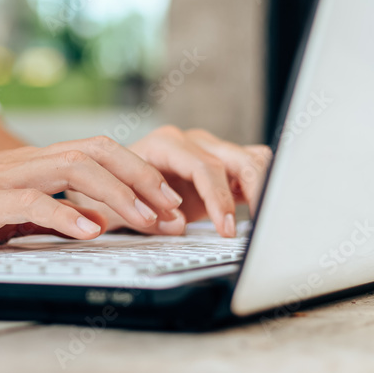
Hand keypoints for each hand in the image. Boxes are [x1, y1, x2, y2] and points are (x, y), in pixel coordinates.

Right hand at [0, 136, 183, 252]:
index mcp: (32, 164)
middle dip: (141, 179)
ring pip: (75, 170)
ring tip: (146, 222)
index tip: (166, 205)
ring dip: (117, 196)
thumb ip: (49, 212)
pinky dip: (67, 216)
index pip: (98, 154)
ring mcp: (4, 178)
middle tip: (170, 212)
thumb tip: (95, 221)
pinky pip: (33, 202)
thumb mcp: (6, 213)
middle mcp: (24, 162)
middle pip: (97, 152)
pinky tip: (91, 233)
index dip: (138, 175)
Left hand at [69, 126, 271, 237]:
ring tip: (261, 220)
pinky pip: (253, 168)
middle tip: (248, 229)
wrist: (111, 181)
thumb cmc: (111, 187)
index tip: (225, 227)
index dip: (217, 197)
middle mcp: (192, 143)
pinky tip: (259, 213)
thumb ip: (143, 213)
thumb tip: (176, 225)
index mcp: (165, 144)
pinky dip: (261, 188)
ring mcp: (210, 152)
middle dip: (249, 194)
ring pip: (251, 159)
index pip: (202, 166)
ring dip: (260, 188)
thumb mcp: (115, 203)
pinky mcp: (222, 169)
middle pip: (235, 159)